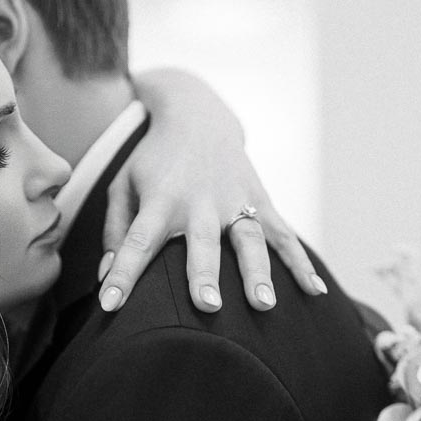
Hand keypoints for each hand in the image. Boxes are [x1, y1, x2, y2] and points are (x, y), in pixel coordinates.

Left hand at [102, 67, 324, 314]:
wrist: (197, 115)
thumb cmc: (152, 162)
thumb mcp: (124, 187)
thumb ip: (116, 232)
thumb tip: (107, 277)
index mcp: (159, 200)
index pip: (137, 242)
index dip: (123, 274)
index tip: (109, 304)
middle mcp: (199, 202)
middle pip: (201, 243)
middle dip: (205, 274)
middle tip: (208, 306)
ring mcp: (234, 200)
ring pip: (248, 240)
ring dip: (257, 272)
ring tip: (263, 306)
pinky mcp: (259, 200)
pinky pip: (283, 235)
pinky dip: (300, 263)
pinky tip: (313, 292)